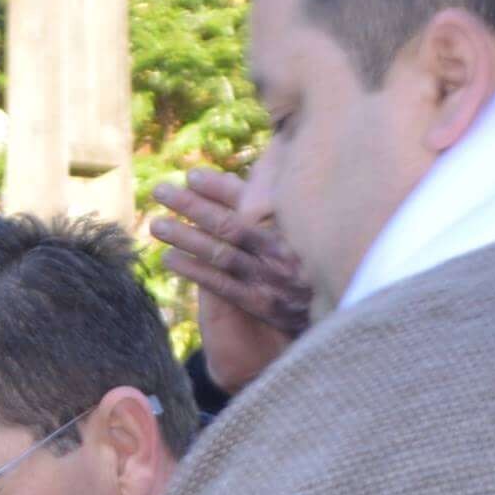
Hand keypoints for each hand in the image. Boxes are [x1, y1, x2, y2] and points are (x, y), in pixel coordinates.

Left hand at [149, 163, 313, 393]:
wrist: (338, 318)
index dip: (220, 188)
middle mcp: (282, 251)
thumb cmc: (318, 265)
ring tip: (156, 225)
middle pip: (231, 224)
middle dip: (193, 205)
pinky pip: (223, 284)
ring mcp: (272, 278)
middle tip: (161, 191)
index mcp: (293, 228)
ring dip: (186, 237)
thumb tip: (256, 176)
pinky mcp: (264, 304)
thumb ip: (281, 206)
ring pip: (223, 253)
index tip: (192, 176)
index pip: (252, 202)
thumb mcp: (306, 232)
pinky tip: (169, 259)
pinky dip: (195, 270)